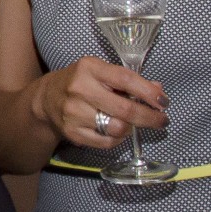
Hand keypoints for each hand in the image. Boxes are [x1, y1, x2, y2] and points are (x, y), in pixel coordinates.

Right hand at [33, 56, 167, 150]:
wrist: (46, 98)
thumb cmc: (81, 82)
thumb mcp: (102, 72)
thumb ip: (130, 81)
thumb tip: (158, 91)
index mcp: (90, 68)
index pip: (126, 79)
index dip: (149, 93)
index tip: (164, 102)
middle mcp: (80, 89)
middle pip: (124, 110)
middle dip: (149, 118)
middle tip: (161, 121)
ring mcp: (74, 112)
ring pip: (117, 129)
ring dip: (131, 129)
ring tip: (132, 124)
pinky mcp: (72, 132)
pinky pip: (106, 142)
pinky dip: (117, 139)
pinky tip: (117, 131)